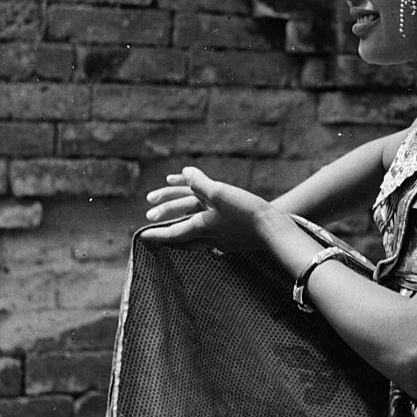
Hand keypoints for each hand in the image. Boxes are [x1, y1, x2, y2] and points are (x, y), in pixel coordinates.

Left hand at [141, 166, 272, 251]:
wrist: (273, 230)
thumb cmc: (246, 212)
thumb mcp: (220, 192)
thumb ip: (200, 183)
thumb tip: (185, 173)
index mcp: (202, 224)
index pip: (173, 231)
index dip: (157, 232)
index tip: (142, 236)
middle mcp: (210, 235)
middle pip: (183, 236)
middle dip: (166, 231)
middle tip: (154, 223)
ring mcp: (223, 240)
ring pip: (197, 242)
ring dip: (184, 236)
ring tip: (176, 234)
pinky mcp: (236, 240)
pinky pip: (213, 241)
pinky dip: (204, 238)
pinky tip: (210, 243)